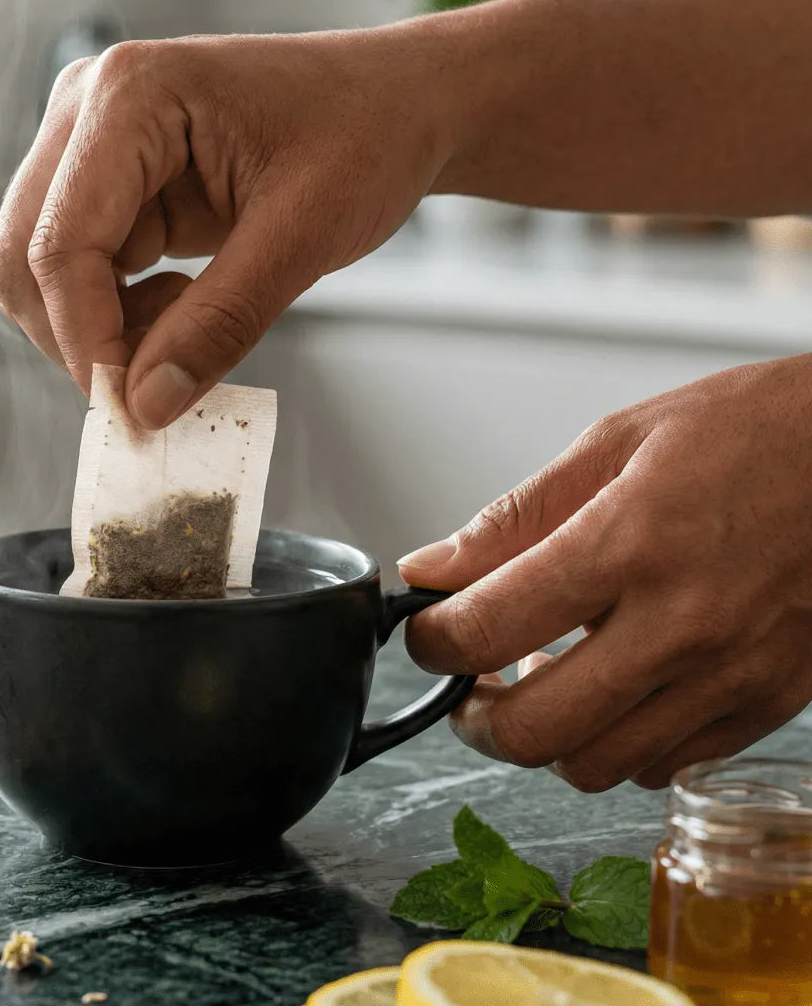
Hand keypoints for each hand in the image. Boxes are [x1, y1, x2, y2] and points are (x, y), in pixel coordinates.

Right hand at [0, 27, 450, 426]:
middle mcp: (87, 108)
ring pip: (41, 272)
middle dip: (82, 339)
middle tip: (158, 385)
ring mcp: (90, 143)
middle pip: (24, 259)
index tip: (133, 412)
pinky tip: (184, 301)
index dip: (88, 341)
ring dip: (101, 327)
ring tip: (190, 321)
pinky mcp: (109, 181)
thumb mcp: (305, 234)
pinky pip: (79, 271)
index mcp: (130, 95)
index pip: (61, 244)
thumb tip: (144, 408)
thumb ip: (220, 322)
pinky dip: (118, 313)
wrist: (398, 105)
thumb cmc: (366, 136)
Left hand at [399, 355, 811, 791]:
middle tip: (468, 681)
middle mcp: (682, 624)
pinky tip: (614, 687)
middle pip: (534, 729)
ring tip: (542, 680)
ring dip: (547, 736)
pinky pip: (665, 765)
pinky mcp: (771, 703)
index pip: (487, 630)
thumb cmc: (752, 431)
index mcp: (629, 542)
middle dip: (474, 716)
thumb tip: (432, 569)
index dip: (432, 642)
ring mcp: (732, 675)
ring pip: (597, 765)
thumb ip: (515, 518)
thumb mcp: (616, 442)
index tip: (425, 631)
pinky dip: (618, 743)